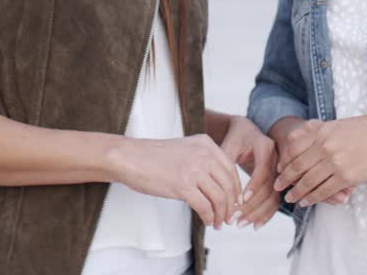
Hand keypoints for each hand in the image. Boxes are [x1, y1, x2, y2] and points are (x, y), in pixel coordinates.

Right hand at [109, 134, 241, 228]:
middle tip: (229, 217)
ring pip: (220, 198)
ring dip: (221, 214)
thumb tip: (218, 184)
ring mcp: (194, 169)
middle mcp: (204, 154)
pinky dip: (209, 217)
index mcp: (206, 143)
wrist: (130, 158)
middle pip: (229, 184)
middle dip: (231, 205)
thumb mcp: (185, 149)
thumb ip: (203, 160)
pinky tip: (207, 221)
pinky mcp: (182, 185)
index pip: (231, 169)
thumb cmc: (153, 156)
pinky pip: (205, 206)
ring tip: (218, 223)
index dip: (236, 189)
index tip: (235, 201)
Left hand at [219, 115, 281, 227]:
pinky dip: (265, 214)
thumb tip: (220, 184)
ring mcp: (279, 172)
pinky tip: (255, 225)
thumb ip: (226, 160)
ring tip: (241, 224)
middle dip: (252, 206)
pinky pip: (274, 200)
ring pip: (273, 197)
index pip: (263, 170)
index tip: (240, 200)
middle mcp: (277, 160)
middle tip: (236, 218)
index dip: (253, 186)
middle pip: (269, 187)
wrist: (247, 131)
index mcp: (265, 147)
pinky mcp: (276, 181)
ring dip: (258, 213)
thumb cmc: (236, 137)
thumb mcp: (229, 144)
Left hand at [269, 117, 351, 206]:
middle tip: (278, 187)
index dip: (284, 162)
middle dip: (285, 179)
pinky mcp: (346, 177)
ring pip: (309, 182)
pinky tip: (307, 201)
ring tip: (291, 198)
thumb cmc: (364, 130)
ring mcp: (335, 163)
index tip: (278, 170)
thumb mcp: (337, 124)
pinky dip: (313, 198)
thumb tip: (293, 137)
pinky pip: (324, 191)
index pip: (294, 149)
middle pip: (298, 167)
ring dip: (297, 192)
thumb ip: (316, 131)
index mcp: (321, 132)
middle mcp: (325, 147)